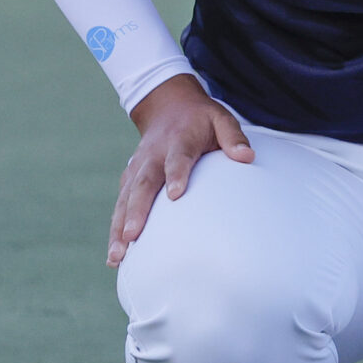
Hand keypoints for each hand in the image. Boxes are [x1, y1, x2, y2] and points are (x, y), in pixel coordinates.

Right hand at [110, 76, 250, 265]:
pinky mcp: (129, 179)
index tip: (175, 195)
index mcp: (178, 141)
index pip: (177, 159)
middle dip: (136, 211)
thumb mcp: (221, 119)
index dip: (176, 175)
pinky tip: (116, 256)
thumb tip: (247, 157)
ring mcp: (138, 168)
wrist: (168, 106)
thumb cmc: (201, 120)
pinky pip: (120, 205)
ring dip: (119, 227)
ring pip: (126, 199)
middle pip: (143, 184)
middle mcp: (152, 156)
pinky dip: (115, 229)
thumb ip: (233, 137)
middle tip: (132, 236)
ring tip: (117, 256)